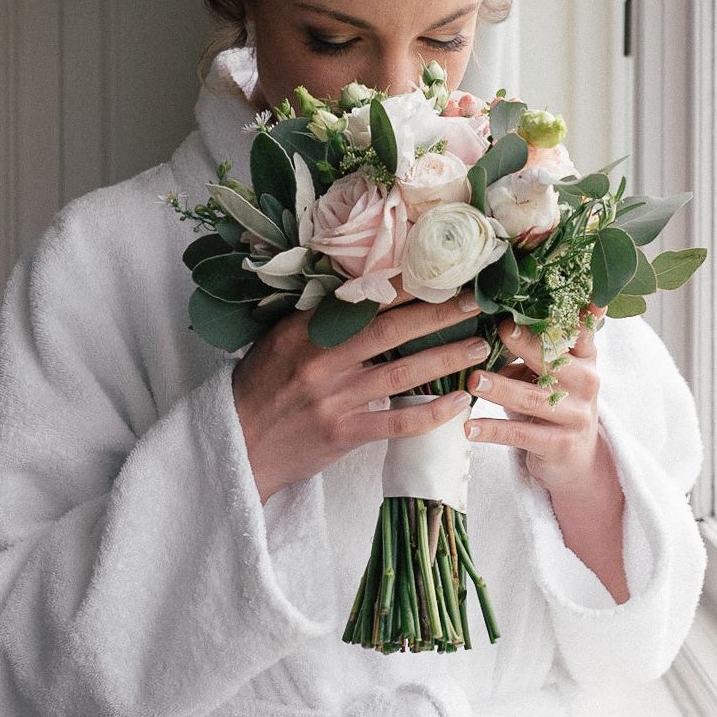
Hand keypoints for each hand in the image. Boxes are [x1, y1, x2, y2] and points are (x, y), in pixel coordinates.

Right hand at [232, 293, 486, 502]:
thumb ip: (319, 318)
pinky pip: (397, 422)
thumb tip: (368, 289)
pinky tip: (459, 402)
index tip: (438, 271)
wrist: (236, 445)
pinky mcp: (343, 435)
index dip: (404, 284)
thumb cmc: (261, 386)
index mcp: (303, 330)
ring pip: (402, 373)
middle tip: (475, 303)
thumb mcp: (279, 340)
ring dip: (446, 359)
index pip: (362, 299)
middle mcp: (320, 361)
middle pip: (391, 331)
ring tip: (479, 347)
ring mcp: (334, 400)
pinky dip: (432, 413)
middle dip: (437, 315)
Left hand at [463, 306, 609, 495]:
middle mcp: (587, 383)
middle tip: (503, 329)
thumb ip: (531, 352)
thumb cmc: (555, 404)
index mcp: (585, 358)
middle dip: (529, 344)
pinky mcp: (560, 444)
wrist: (576, 460)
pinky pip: (522, 435)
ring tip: (474, 380)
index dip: (567, 315)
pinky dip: (493, 430)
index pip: (581, 332)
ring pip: (535, 398)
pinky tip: (469, 428)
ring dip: (502, 388)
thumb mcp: (551, 375)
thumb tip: (489, 338)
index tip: (547, 299)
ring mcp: (576, 415)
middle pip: (556, 361)